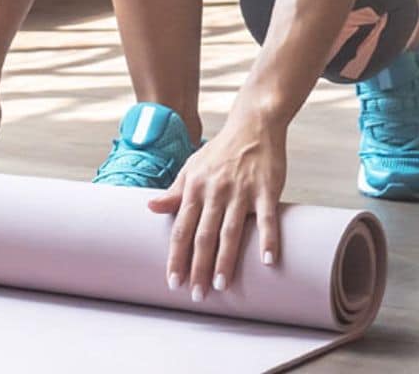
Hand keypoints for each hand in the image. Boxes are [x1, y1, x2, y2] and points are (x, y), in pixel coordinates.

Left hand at [145, 107, 286, 298]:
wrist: (253, 125)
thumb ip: (175, 191)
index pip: (181, 228)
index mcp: (194, 188)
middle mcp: (215, 191)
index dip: (176, 256)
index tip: (173, 282)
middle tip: (196, 294)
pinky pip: (266, 218)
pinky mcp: (266, 189)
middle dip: (197, 267)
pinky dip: (268, 240)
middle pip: (203, 235)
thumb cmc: (221, 151)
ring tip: (220, 285)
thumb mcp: (192, 167)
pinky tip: (267, 261)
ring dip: (225, 260)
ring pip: (230, 231)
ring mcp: (241, 191)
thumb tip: (150, 207)